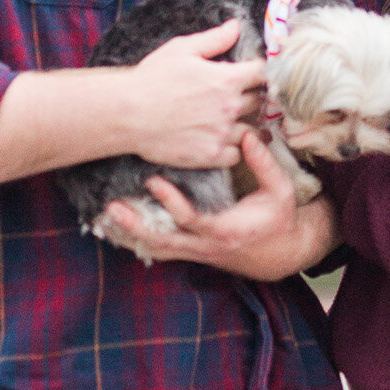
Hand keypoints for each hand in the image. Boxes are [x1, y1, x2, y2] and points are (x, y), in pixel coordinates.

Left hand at [104, 129, 341, 279]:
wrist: (284, 254)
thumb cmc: (281, 219)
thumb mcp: (280, 190)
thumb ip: (263, 164)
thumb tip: (247, 135)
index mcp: (225, 229)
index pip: (190, 219)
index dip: (170, 202)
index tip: (152, 181)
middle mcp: (206, 246)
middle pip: (163, 241)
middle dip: (135, 226)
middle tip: (111, 208)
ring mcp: (198, 252)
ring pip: (158, 249)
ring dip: (131, 235)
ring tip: (106, 219)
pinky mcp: (194, 252)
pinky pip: (162, 250)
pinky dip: (141, 241)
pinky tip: (121, 231)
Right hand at [125, 20, 267, 170]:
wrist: (127, 114)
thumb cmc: (152, 78)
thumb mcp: (182, 49)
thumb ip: (215, 39)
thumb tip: (236, 26)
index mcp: (227, 79)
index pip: (264, 73)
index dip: (260, 71)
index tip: (252, 74)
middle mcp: (230, 107)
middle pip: (260, 102)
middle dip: (252, 96)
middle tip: (239, 96)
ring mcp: (221, 134)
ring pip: (252, 130)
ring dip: (246, 124)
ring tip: (232, 120)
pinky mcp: (210, 156)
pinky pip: (236, 155)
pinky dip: (232, 148)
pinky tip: (221, 139)